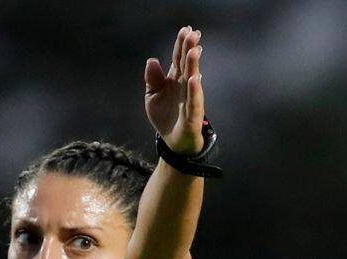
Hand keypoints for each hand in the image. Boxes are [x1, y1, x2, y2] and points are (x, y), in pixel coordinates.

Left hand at [144, 26, 204, 154]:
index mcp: (175, 79)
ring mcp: (190, 99)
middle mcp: (185, 86)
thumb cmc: (165, 115)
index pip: (178, 58)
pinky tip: (193, 79)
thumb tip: (152, 60)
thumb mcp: (152, 96)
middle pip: (187, 65)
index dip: (181, 44)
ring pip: (193, 80)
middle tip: (193, 34)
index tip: (185, 29)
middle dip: (190, 49)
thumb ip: (152, 79)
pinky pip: (194, 102)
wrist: (173, 141)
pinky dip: (194, 91)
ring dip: (193, 66)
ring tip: (194, 51)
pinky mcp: (192, 115)